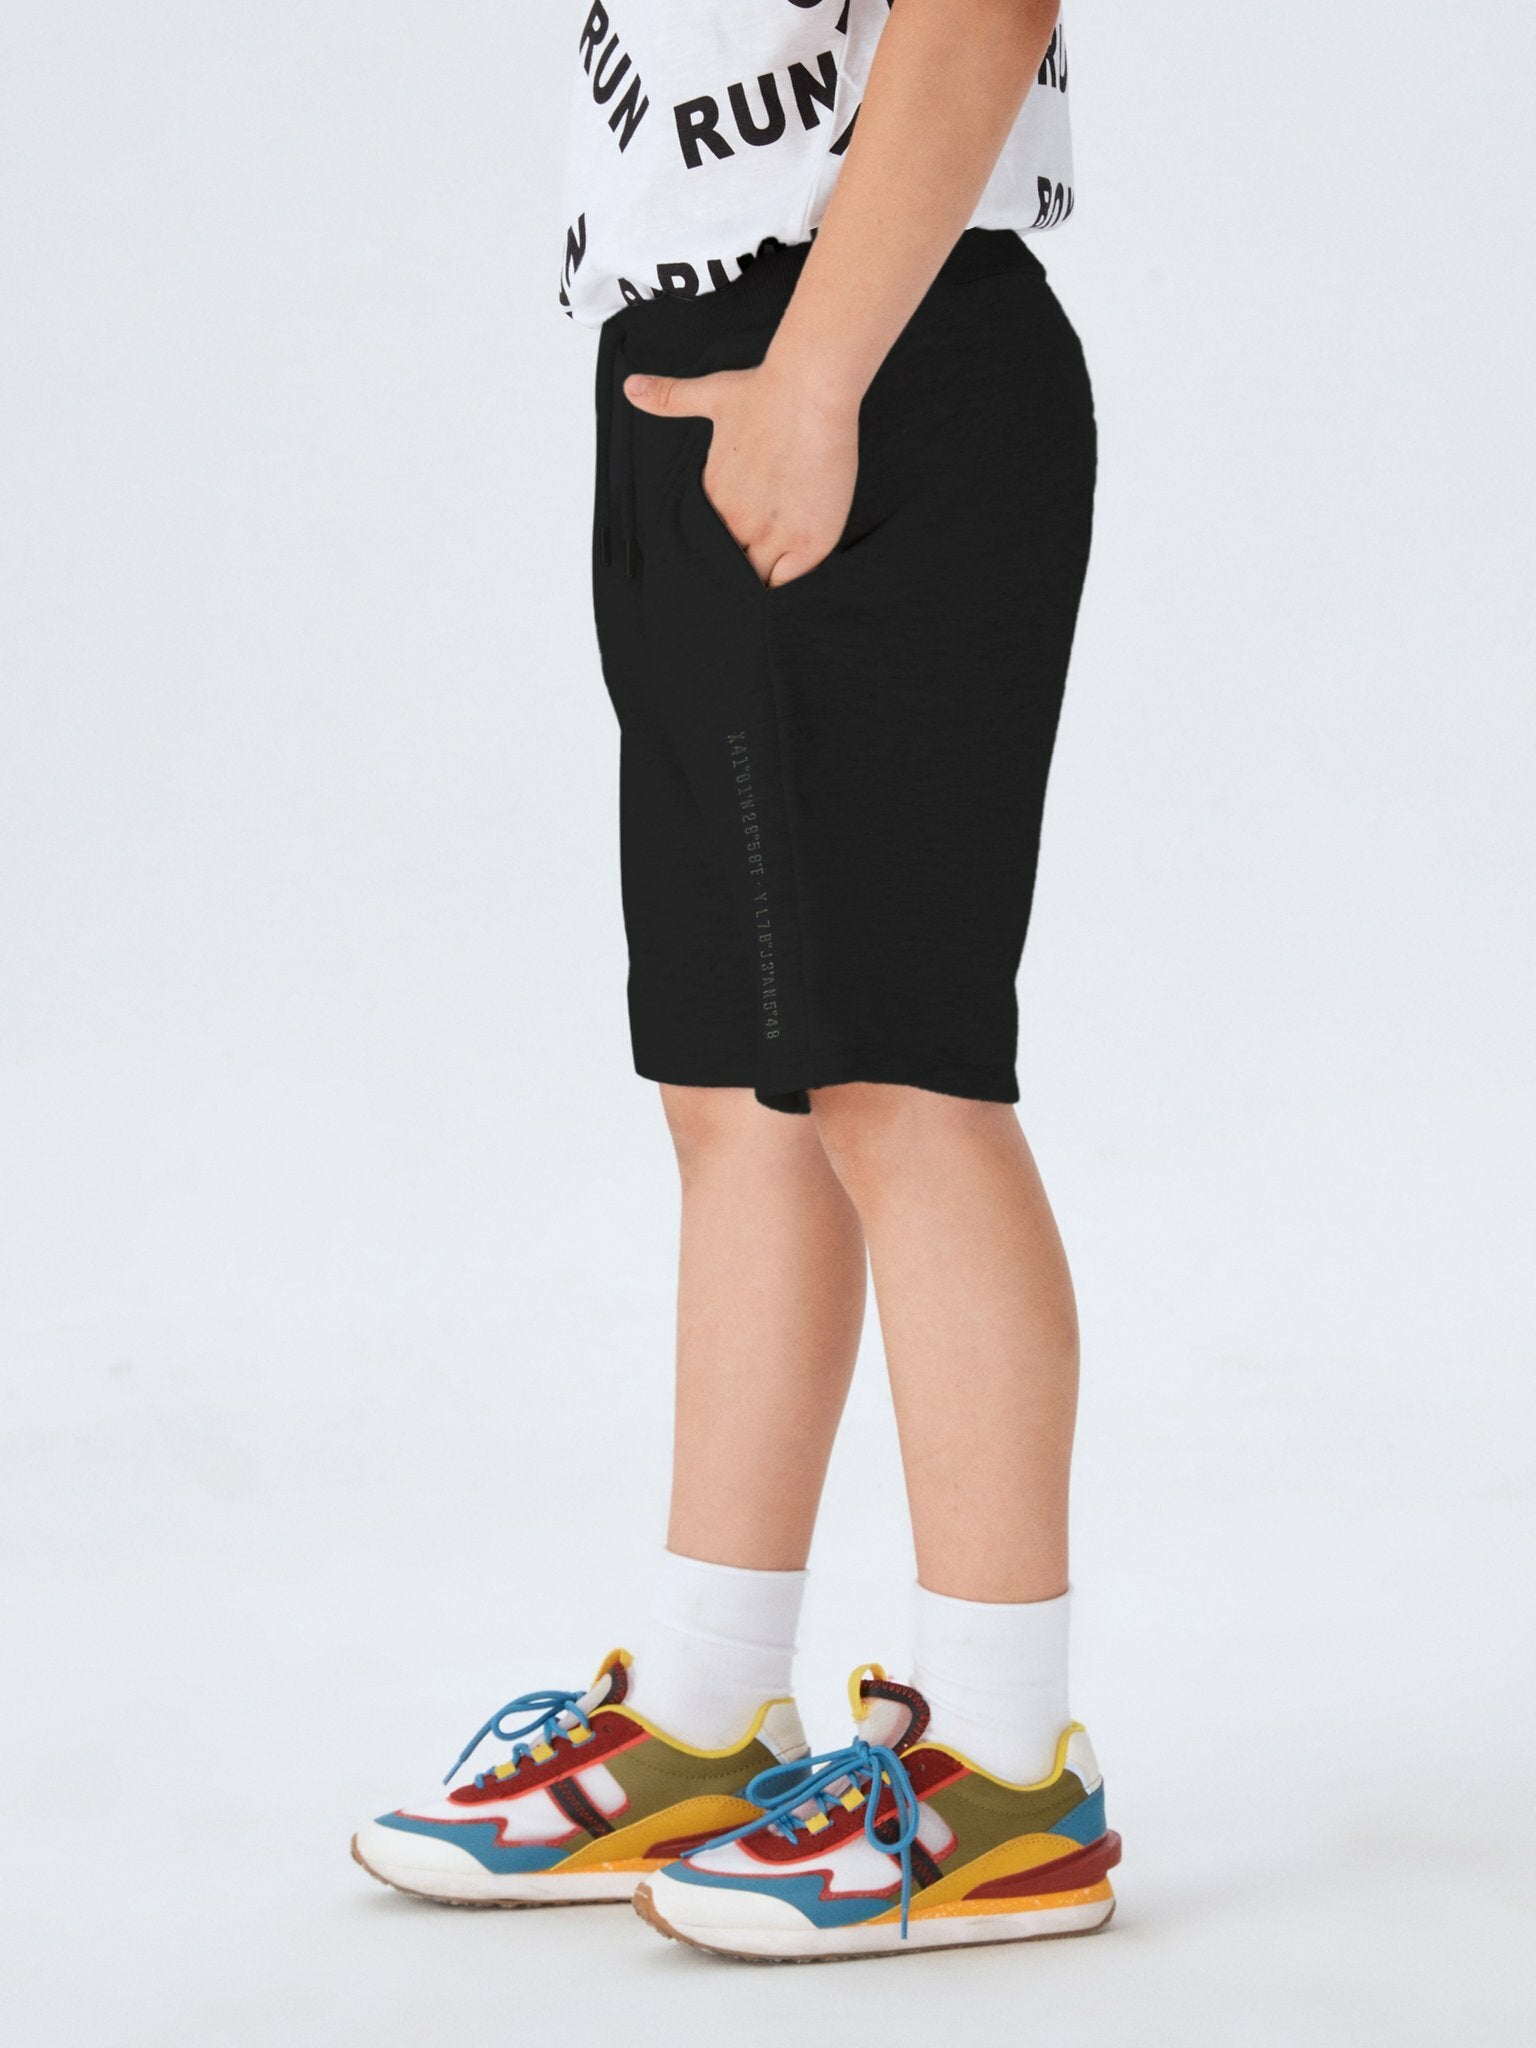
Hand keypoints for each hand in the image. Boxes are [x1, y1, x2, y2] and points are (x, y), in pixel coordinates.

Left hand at [624, 362, 858, 588]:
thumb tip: (629, 387)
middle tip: (743, 578)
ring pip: (755, 580)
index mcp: (713, 496)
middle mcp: (736, 521)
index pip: (705, 542)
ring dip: (759, 581)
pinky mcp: (807, 540)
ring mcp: (772, 534)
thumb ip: (670, 398)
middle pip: (726, 567)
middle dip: (732, 574)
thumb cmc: (766, 391)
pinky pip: (788, 581)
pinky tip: (790, 574)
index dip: (714, 550)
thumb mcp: (709, 395)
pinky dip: (787, 582)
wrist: (809, 390)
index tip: (727, 550)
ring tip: (766, 584)